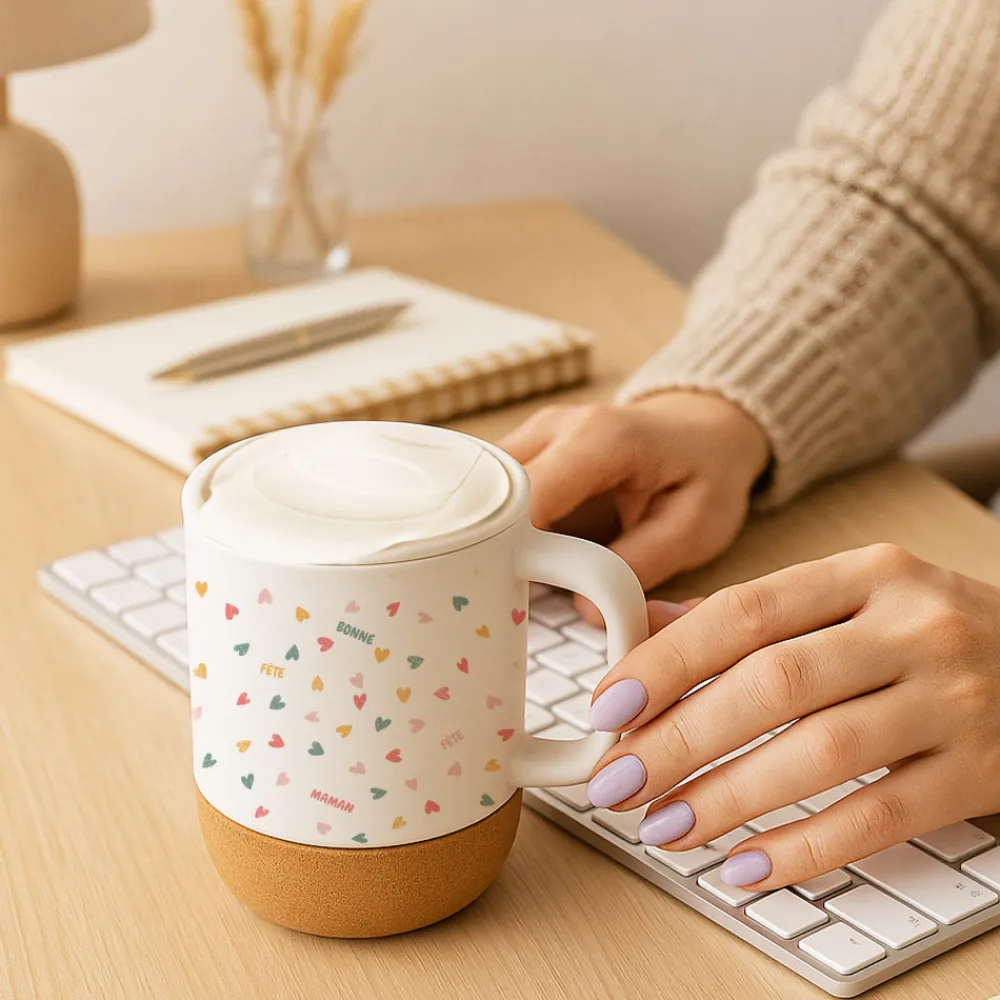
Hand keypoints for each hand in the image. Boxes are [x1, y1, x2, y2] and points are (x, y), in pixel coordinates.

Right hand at [499, 392, 769, 617]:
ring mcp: (533, 434)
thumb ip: (643, 565)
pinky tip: (492, 555)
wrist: (702, 431)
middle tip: (483, 596)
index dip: (505, 544)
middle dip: (479, 542)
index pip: (527, 495)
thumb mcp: (696, 528)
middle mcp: (557, 427)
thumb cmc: (704, 476)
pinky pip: (484, 486)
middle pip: (487, 487)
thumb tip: (584, 609)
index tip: (502, 592)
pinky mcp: (522, 449)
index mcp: (602, 440)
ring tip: (484, 579)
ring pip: (476, 485)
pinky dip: (482, 521)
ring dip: (475, 531)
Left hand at [584, 543, 999, 888]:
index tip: (607, 707)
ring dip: (726, 798)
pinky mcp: (979, 773)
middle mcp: (910, 628)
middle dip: (679, 737)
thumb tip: (643, 630)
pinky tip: (743, 864)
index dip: (665, 660)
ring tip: (662, 825)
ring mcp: (952, 701)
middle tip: (618, 779)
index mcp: (864, 575)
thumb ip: (750, 614)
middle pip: (773, 684)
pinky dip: (802, 848)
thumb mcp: (850, 597)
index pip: (744, 611)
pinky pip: (878, 818)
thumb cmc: (929, 631)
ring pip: (820, 754)